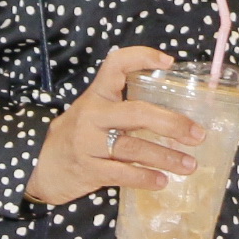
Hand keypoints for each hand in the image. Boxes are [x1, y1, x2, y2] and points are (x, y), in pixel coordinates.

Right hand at [24, 45, 203, 206]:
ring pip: (134, 147)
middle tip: (197, 134)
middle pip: (137, 113)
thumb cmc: (79, 136)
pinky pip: (122, 174)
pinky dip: (145, 178)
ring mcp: (88, 143)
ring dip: (166, 157)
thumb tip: (176, 114)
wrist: (41, 166)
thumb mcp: (95, 113)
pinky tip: (163, 181)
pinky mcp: (88, 169)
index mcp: (97, 95)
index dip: (142, 57)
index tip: (169, 62)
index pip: (116, 65)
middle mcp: (92, 115)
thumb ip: (124, 108)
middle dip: (171, 124)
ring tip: (189, 165)